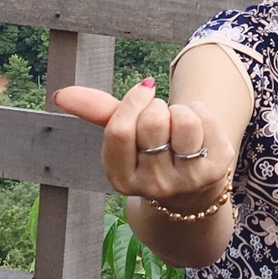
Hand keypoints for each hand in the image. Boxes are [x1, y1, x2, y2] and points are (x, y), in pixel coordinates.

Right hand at [52, 78, 234, 212]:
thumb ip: (96, 112)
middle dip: (158, 107)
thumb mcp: (124, 134)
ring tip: (180, 127)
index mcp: (121, 179)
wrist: (192, 185)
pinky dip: (203, 113)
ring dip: (181, 110)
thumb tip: (60, 94)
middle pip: (153, 121)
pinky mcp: (216, 170)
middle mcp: (153, 186)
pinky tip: (199, 133)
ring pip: (184, 119)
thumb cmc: (151, 150)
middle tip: (162, 119)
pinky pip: (207, 119)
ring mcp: (187, 181)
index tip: (144, 92)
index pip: (120, 131)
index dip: (133, 101)